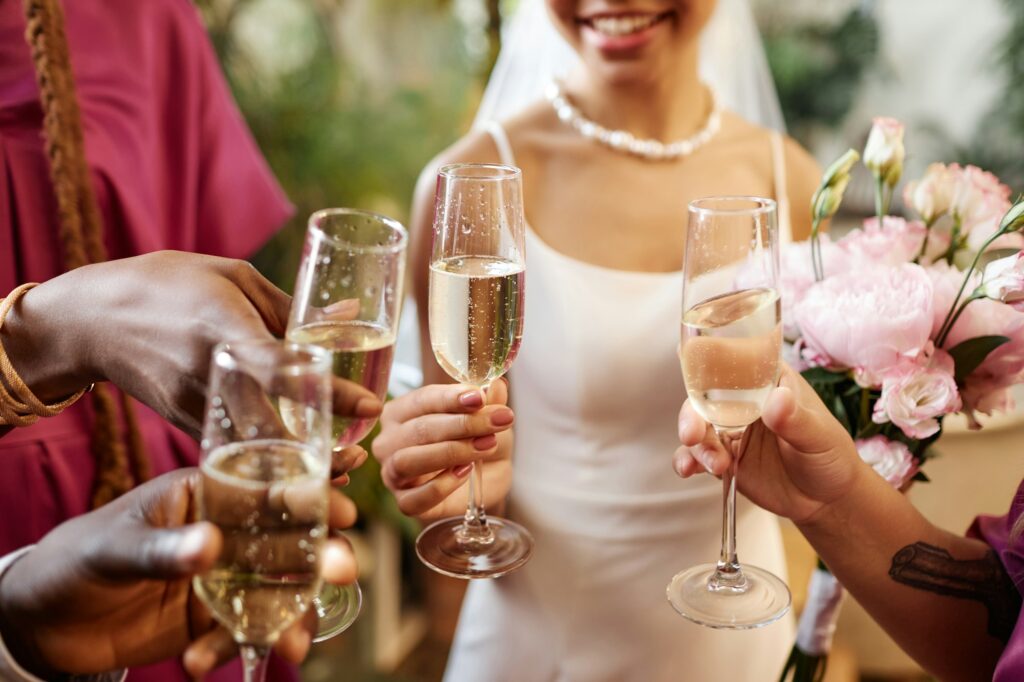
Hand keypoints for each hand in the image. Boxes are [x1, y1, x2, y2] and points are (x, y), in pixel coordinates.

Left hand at [0, 468, 358, 678]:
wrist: (44, 623)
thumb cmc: (74, 561)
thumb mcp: (112, 549)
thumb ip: (161, 549)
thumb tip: (211, 546)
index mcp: (206, 493)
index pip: (266, 486)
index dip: (309, 494)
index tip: (341, 509)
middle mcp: (226, 531)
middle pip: (289, 539)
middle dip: (319, 557)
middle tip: (343, 571)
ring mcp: (225, 575)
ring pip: (280, 590)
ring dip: (293, 615)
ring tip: (289, 646)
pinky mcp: (215, 616)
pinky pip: (247, 629)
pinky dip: (241, 647)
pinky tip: (202, 662)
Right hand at [2, 252, 381, 436]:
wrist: (90, 319)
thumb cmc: (168, 285)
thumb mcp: (233, 278)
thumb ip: (290, 307)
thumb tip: (348, 318)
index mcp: (225, 328)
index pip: (284, 370)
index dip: (330, 392)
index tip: (371, 407)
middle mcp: (209, 374)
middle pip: (271, 429)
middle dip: (316, 453)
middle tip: (359, 457)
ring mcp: (193, 405)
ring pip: (252, 451)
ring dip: (295, 466)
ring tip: (341, 469)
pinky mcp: (183, 423)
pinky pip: (232, 449)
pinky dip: (266, 461)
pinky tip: (299, 465)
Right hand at [372, 380, 513, 520]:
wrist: (487, 474)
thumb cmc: (477, 437)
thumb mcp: (487, 414)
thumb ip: (488, 399)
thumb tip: (495, 384)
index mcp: (401, 411)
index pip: (422, 400)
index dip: (451, 398)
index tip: (480, 397)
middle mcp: (389, 441)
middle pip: (419, 429)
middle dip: (462, 424)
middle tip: (498, 421)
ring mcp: (393, 474)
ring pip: (408, 461)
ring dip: (452, 452)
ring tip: (486, 445)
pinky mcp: (405, 503)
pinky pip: (414, 498)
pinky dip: (441, 486)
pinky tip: (466, 473)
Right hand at [674, 364, 865, 523]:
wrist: (826, 500)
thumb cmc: (830, 456)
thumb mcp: (819, 436)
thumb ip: (796, 419)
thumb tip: (777, 399)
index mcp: (768, 382)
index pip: (736, 359)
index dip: (710, 356)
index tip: (688, 358)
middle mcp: (743, 402)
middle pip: (706, 396)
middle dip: (693, 413)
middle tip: (693, 433)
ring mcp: (730, 429)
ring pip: (698, 426)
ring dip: (696, 443)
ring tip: (716, 464)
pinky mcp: (723, 456)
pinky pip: (696, 454)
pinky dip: (687, 460)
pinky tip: (689, 470)